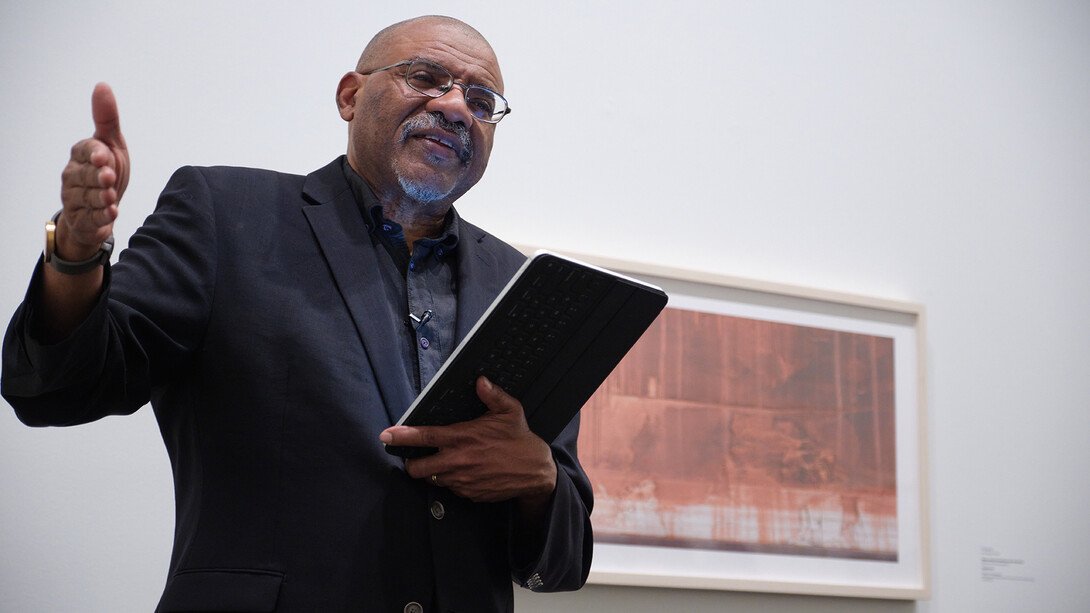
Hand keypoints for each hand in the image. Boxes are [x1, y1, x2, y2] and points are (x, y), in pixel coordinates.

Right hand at [58, 82, 128, 259]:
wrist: (102, 208)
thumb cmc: (107, 171)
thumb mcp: (112, 144)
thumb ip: (107, 118)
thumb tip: (102, 86)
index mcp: (81, 154)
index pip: (85, 150)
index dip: (94, 154)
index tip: (104, 155)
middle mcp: (73, 175)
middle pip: (85, 175)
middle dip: (98, 177)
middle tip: (109, 177)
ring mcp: (75, 198)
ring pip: (87, 197)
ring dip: (101, 197)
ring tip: (111, 197)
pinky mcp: (82, 219)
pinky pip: (91, 218)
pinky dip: (102, 216)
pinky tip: (112, 213)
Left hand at [381, 377, 557, 504]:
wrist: (536, 472)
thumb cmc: (521, 439)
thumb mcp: (509, 410)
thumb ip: (492, 394)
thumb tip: (480, 381)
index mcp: (462, 437)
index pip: (422, 437)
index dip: (400, 437)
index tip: (386, 436)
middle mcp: (458, 460)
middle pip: (417, 469)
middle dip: (412, 463)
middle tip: (417, 457)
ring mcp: (462, 480)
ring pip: (434, 480)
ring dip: (435, 472)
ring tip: (448, 462)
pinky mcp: (469, 493)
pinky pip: (452, 489)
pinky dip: (453, 481)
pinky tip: (466, 472)